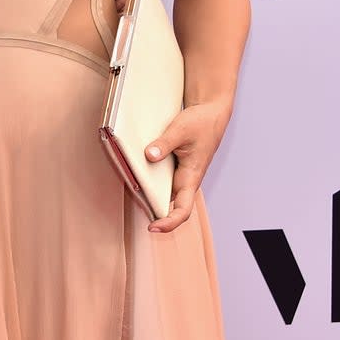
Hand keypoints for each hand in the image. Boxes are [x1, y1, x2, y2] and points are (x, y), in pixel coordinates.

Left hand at [143, 100, 230, 232]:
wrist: (210, 113)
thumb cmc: (201, 124)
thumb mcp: (180, 130)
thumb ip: (164, 144)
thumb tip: (149, 156)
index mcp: (192, 177)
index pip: (183, 210)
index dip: (169, 222)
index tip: (153, 227)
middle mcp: (185, 179)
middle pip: (169, 205)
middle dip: (152, 210)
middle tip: (131, 208)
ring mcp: (180, 173)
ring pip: (163, 190)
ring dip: (148, 193)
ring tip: (129, 189)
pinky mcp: (174, 165)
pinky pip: (160, 177)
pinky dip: (148, 178)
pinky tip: (134, 171)